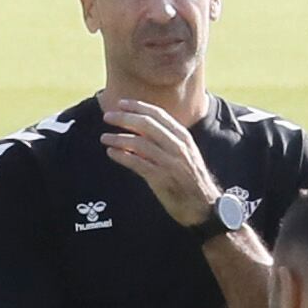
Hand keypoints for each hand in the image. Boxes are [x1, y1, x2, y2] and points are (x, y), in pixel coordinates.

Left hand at [100, 98, 221, 228]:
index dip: (138, 106)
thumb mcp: (184, 153)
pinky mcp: (161, 178)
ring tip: (104, 137)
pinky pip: (137, 163)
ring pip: (139, 143)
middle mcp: (177, 146)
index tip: (121, 103)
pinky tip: (111, 152)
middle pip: (146, 124)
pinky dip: (122, 156)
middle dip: (124, 118)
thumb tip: (141, 128)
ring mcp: (169, 162)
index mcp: (183, 137)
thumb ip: (167, 140)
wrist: (203, 205)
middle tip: (107, 116)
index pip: (158, 114)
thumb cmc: (190, 179)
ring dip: (118, 138)